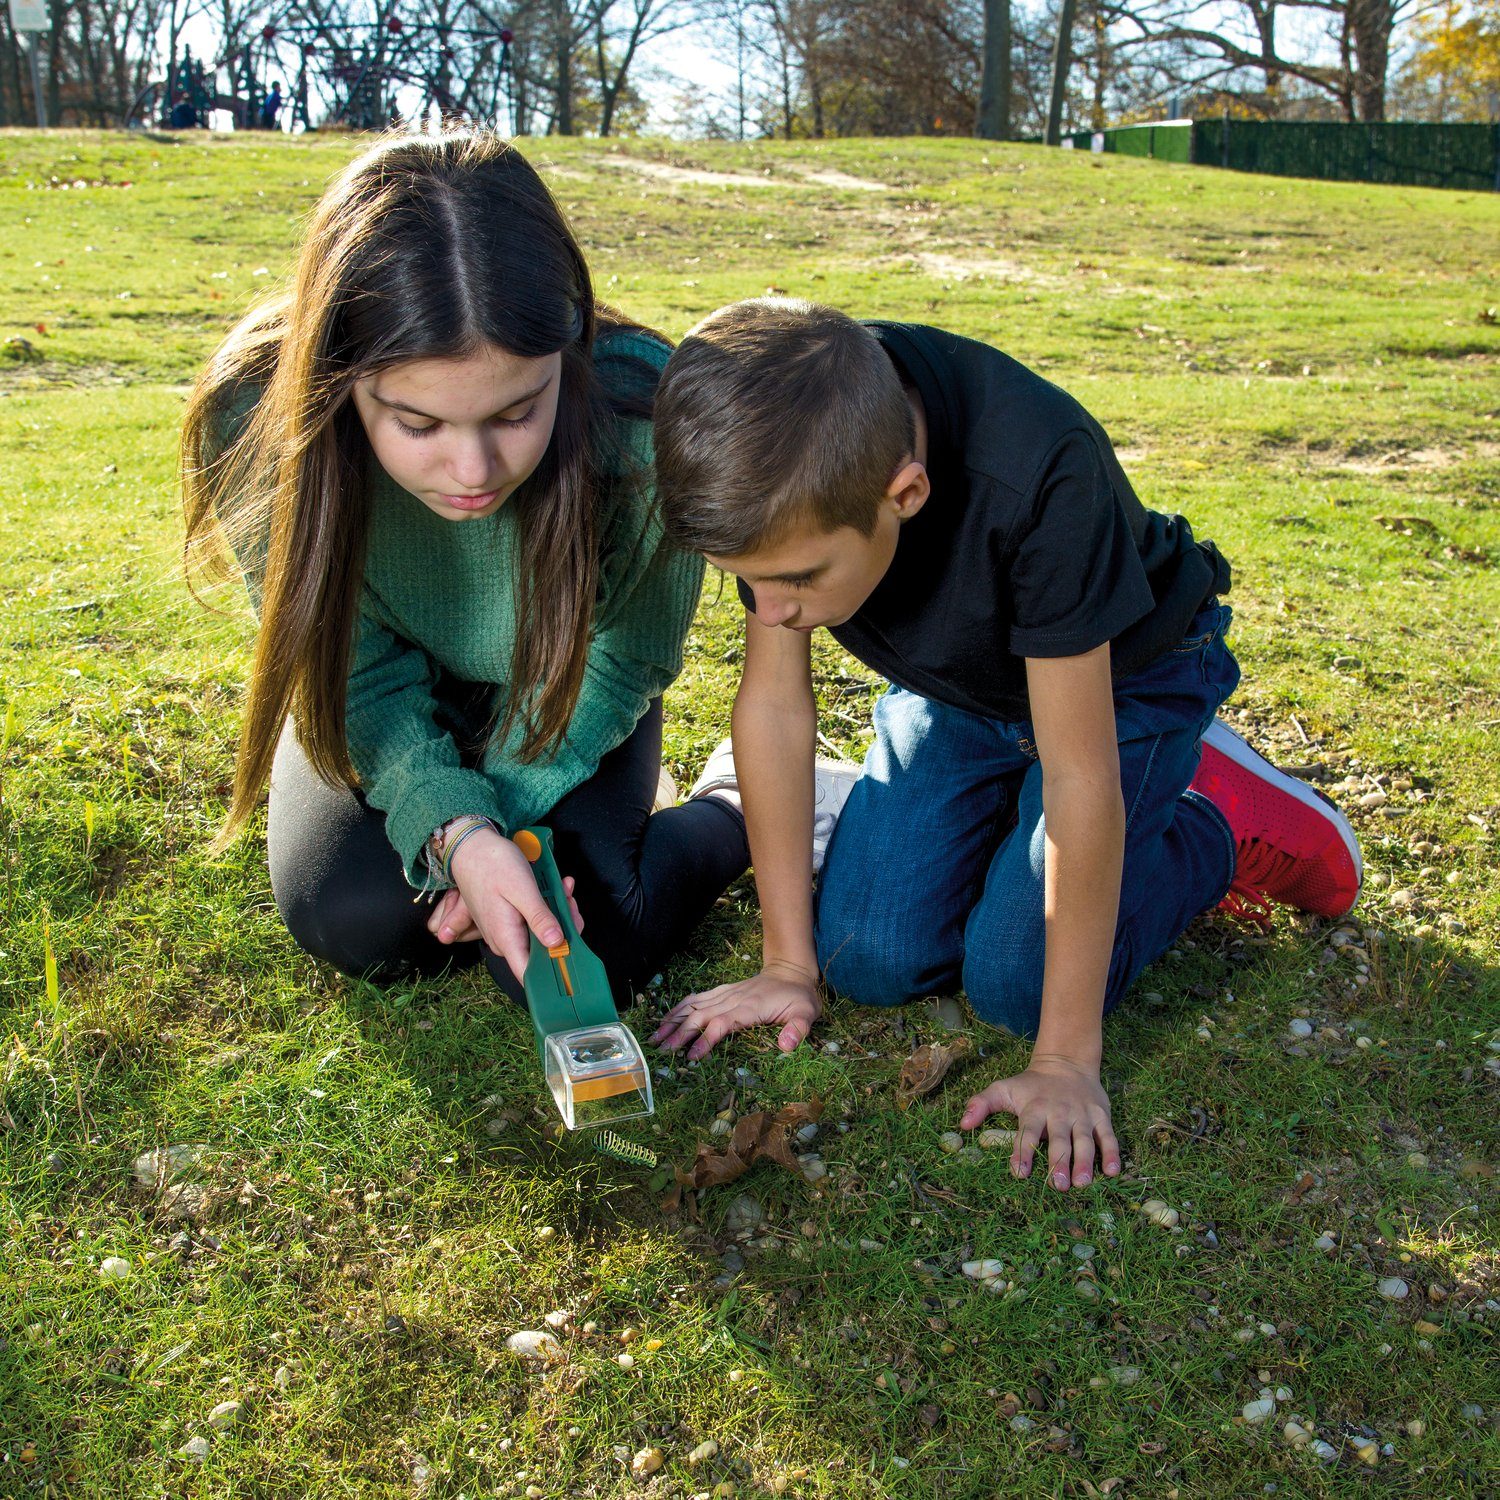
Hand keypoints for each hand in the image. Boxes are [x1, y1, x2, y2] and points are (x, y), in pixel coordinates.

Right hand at [432, 830, 583, 984]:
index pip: (528, 973)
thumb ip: (539, 917)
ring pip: (542, 935)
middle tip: (569, 900)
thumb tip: (556, 943)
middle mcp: (504, 940)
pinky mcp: (509, 920)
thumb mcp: (522, 888)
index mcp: (506, 937)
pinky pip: (534, 922)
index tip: (574, 954)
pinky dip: (548, 907)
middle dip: (564, 929)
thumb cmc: (493, 864)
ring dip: (558, 914)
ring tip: (563, 889)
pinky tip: (556, 888)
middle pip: (543, 952)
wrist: (471, 847)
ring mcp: (506, 930)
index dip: (553, 971)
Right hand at [651, 960, 820, 1060]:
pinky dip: (679, 1008)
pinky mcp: (722, 991)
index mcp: (750, 1007)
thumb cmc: (799, 998)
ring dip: (674, 1020)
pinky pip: (696, 998)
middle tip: (661, 1051)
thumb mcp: (807, 1013)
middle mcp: (733, 998)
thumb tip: (786, 1047)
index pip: (722, 1023)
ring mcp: (725, 993)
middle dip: (680, 1032)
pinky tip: (666, 1019)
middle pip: (701, 1015)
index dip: (706, 1039)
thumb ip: (798, 1029)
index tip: (690, 1056)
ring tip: (655, 1036)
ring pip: (694, 1006)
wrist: (792, 972)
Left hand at [960, 1054, 1120, 1190]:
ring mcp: (1082, 1115)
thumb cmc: (1031, 1086)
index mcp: (1034, 1108)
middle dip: (1058, 1162)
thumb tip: (962, 1124)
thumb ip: (982, 1104)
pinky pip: (1109, 1136)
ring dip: (1085, 1162)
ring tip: (1082, 1183)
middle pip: (1059, 1139)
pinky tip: (1113, 1172)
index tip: (1019, 1173)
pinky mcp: (1101, 1116)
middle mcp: (1059, 1112)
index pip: (1027, 1131)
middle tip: (1057, 1185)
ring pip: (1085, 1140)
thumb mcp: (1003, 1088)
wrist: (1067, 1063)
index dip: (1023, 1151)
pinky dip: (1112, 1153)